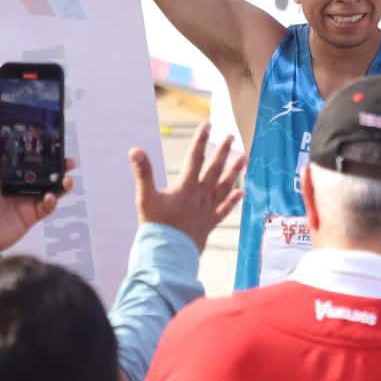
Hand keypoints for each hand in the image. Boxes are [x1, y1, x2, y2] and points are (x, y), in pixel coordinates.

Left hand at [0, 128, 66, 249]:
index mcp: (10, 175)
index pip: (32, 162)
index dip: (44, 155)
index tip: (54, 147)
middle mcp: (21, 187)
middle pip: (45, 175)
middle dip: (59, 169)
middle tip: (68, 163)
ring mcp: (27, 202)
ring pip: (51, 191)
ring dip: (61, 185)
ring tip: (66, 180)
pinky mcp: (31, 216)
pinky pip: (47, 208)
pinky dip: (51, 202)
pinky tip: (50, 197)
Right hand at [128, 123, 243, 252]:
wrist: (168, 255)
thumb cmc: (155, 227)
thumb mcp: (145, 198)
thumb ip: (143, 173)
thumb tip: (135, 150)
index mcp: (186, 187)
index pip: (194, 158)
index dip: (200, 140)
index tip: (207, 125)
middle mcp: (200, 196)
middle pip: (214, 169)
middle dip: (222, 151)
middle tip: (231, 136)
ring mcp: (207, 210)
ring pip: (224, 186)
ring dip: (234, 171)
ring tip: (244, 158)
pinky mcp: (209, 224)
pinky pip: (224, 210)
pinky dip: (233, 201)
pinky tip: (242, 193)